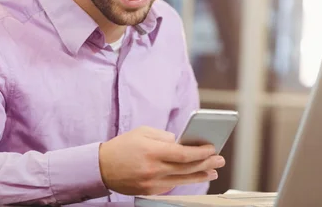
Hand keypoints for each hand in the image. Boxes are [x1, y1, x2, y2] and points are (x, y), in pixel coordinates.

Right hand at [98, 126, 225, 194]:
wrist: (101, 167)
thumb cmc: (123, 146)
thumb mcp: (142, 132)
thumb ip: (163, 136)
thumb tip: (181, 143)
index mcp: (151, 151)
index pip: (182, 154)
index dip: (200, 152)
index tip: (212, 148)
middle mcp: (153, 169)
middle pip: (186, 168)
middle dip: (206, 163)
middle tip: (220, 159)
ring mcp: (151, 183)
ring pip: (182, 180)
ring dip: (200, 175)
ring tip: (213, 170)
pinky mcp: (149, 191)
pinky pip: (172, 185)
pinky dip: (184, 180)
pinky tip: (194, 176)